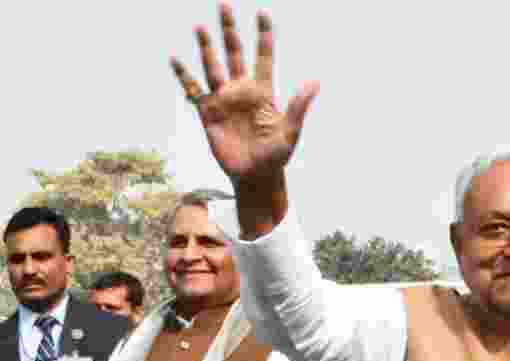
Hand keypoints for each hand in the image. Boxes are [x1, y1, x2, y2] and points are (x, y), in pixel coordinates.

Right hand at [171, 2, 318, 186]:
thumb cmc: (277, 156)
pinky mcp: (208, 113)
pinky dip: (184, 75)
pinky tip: (175, 59)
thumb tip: (315, 82)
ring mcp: (224, 100)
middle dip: (230, 30)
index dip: (264, 36)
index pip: (264, 56)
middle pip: (235, 53)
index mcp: (263, 91)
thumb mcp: (291, 131)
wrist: (255, 176)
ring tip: (201, 27)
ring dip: (207, 47)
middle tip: (225, 5)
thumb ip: (299, 106)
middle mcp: (242, 90)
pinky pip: (193, 90)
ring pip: (213, 66)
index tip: (263, 13)